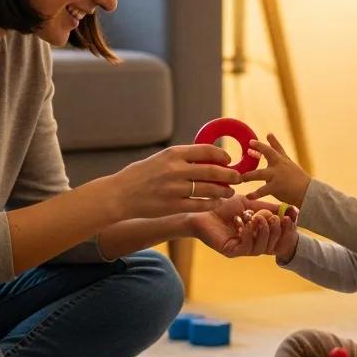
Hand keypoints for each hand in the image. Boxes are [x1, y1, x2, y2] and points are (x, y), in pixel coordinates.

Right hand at [110, 143, 241, 219]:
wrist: (119, 195)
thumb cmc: (139, 176)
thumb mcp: (159, 159)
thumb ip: (180, 158)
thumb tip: (205, 157)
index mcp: (172, 154)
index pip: (206, 150)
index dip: (222, 156)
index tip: (228, 160)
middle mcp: (175, 170)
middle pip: (212, 171)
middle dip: (229, 175)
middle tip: (238, 177)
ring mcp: (174, 189)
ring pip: (209, 189)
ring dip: (223, 191)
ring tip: (229, 191)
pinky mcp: (173, 206)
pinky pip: (200, 204)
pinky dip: (211, 203)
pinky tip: (215, 202)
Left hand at [188, 194, 297, 258]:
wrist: (202, 209)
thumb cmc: (224, 206)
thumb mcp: (251, 204)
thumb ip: (269, 208)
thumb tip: (291, 209)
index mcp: (259, 234)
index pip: (279, 238)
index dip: (287, 230)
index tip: (290, 218)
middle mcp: (252, 244)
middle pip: (273, 246)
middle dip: (277, 231)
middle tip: (275, 218)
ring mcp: (242, 249)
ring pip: (261, 248)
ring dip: (263, 232)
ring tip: (258, 218)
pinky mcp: (231, 251)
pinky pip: (246, 248)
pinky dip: (248, 235)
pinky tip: (244, 223)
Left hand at [240, 132, 310, 205]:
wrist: (308, 191)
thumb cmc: (295, 175)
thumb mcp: (286, 159)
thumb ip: (276, 147)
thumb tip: (268, 133)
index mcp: (281, 159)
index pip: (272, 148)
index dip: (261, 144)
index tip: (251, 142)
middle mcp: (279, 165)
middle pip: (269, 154)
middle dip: (258, 150)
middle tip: (247, 151)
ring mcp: (277, 176)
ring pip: (260, 174)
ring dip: (249, 176)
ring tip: (241, 178)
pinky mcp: (276, 187)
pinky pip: (262, 191)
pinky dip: (254, 194)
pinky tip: (248, 196)